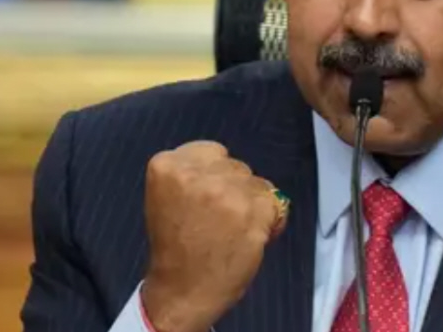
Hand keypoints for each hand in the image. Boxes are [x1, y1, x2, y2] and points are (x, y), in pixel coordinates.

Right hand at [140, 141, 287, 331]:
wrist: (182, 289)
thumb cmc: (175, 245)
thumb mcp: (169, 195)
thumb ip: (192, 173)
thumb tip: (228, 163)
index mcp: (168, 166)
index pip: (213, 151)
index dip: (216, 174)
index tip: (207, 196)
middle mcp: (198, 175)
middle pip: (236, 166)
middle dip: (234, 188)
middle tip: (217, 219)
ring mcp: (227, 193)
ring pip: (257, 183)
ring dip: (252, 203)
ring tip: (232, 229)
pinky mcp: (253, 212)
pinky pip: (274, 203)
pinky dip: (269, 220)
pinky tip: (249, 236)